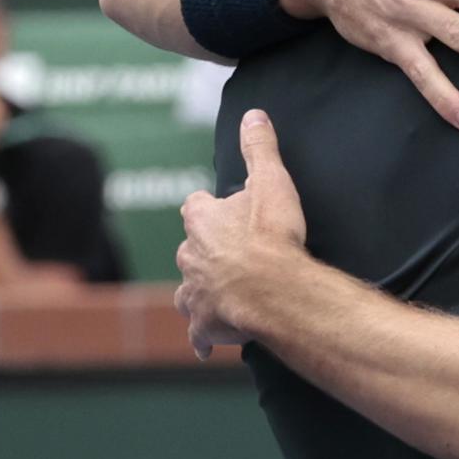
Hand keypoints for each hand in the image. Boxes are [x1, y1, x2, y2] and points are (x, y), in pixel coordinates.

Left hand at [175, 109, 307, 359]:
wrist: (272, 291)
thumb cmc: (272, 237)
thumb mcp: (271, 182)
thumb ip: (260, 148)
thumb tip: (253, 114)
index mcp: (202, 221)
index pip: (196, 207)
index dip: (208, 209)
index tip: (221, 211)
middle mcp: (189, 256)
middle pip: (189, 250)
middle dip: (205, 253)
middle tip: (231, 256)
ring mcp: (194, 293)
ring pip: (187, 291)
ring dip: (198, 293)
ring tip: (217, 296)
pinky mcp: (203, 324)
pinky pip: (198, 332)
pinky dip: (202, 337)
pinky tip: (206, 345)